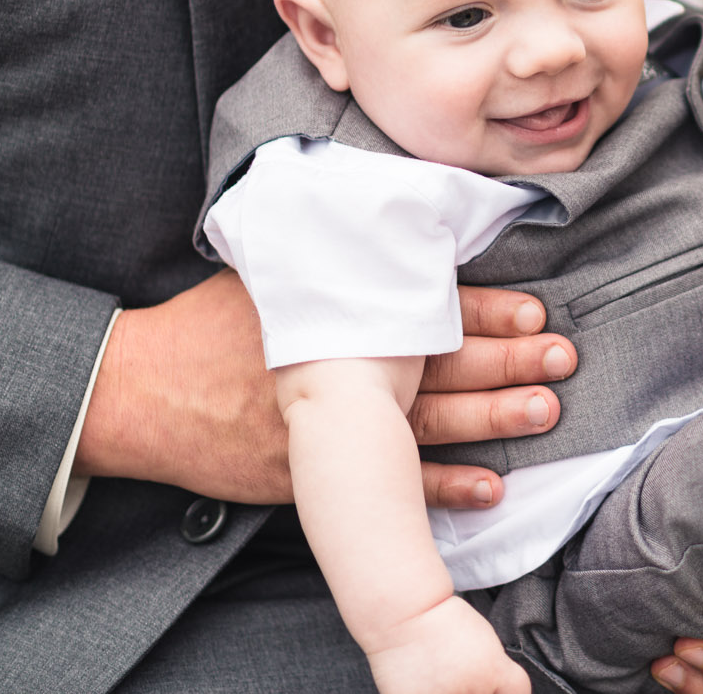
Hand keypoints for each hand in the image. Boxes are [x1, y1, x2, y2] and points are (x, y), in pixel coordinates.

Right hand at [75, 270, 576, 507]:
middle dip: (507, 359)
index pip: (425, 307)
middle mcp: (343, 365)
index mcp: (338, 311)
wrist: (139, 391)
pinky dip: (442, 487)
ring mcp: (332, 422)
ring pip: (428, 420)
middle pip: (440, 362)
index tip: (536, 310)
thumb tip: (392, 216)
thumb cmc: (209, 324)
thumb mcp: (270, 270)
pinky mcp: (317, 470)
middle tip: (563, 356)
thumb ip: (334, 253)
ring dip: (490, 417)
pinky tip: (490, 486)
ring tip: (545, 409)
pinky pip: (391, 484)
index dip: (485, 309)